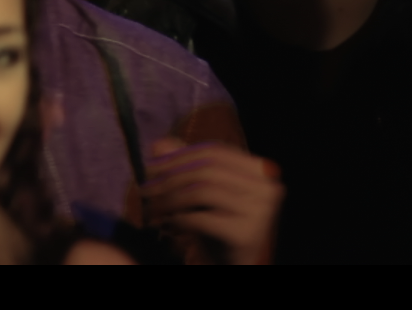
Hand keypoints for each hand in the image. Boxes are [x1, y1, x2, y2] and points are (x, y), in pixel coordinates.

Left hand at [144, 139, 283, 265]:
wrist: (231, 267)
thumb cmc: (217, 229)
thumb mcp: (201, 194)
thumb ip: (184, 166)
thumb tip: (159, 144)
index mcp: (262, 170)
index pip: (216, 151)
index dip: (180, 155)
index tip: (151, 166)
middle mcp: (267, 188)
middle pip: (207, 170)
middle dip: (170, 177)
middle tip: (144, 188)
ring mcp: (260, 212)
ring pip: (202, 192)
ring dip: (170, 199)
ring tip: (152, 208)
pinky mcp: (246, 234)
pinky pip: (202, 218)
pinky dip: (179, 219)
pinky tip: (168, 225)